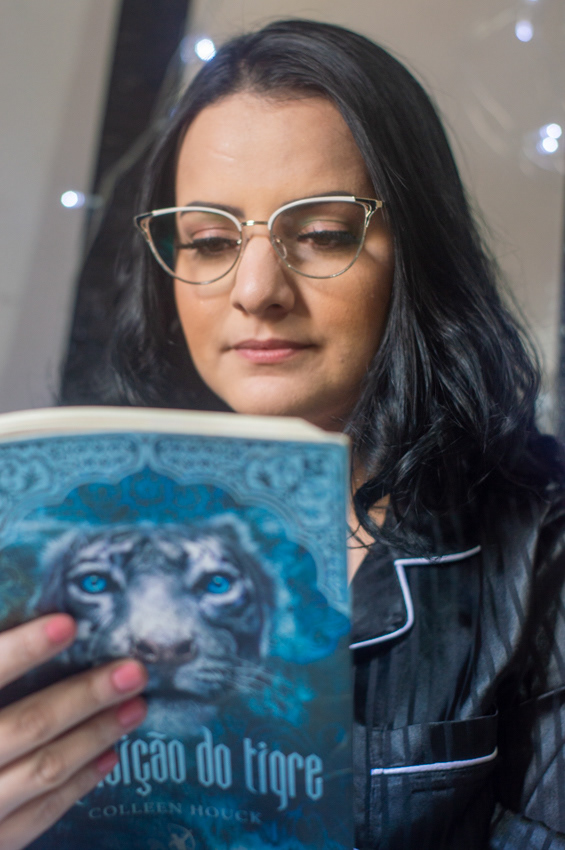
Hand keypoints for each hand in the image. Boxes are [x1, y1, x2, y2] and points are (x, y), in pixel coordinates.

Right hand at [0, 613, 146, 849]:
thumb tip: (8, 623)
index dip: (22, 651)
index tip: (68, 624)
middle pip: (27, 725)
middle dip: (85, 696)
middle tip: (132, 670)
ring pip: (43, 770)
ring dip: (94, 735)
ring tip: (135, 706)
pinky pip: (39, 815)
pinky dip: (77, 784)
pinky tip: (107, 756)